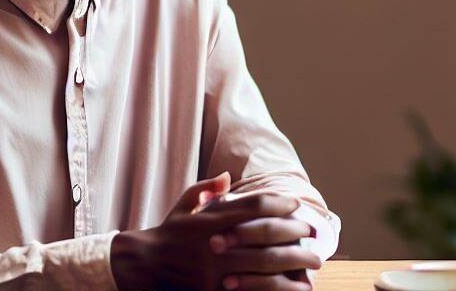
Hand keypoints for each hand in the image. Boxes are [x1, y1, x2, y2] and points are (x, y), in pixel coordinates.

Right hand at [111, 172, 321, 290]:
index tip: (296, 205)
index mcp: (210, 221)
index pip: (252, 207)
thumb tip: (227, 176)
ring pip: (263, 267)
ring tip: (314, 264)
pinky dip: (275, 289)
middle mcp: (214, 245)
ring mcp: (214, 272)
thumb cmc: (168, 235)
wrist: (142, 268)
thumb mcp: (183, 207)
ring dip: (292, 264)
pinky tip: (294, 288)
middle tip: (314, 234)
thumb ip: (205, 189)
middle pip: (264, 237)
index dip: (278, 204)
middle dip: (294, 234)